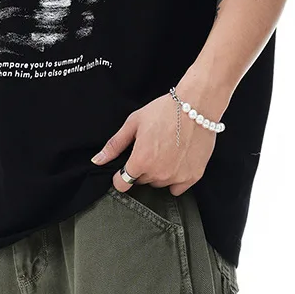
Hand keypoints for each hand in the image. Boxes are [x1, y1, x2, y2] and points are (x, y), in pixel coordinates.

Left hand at [91, 91, 219, 195]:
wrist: (197, 105)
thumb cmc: (164, 110)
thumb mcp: (134, 123)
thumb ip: (115, 145)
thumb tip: (97, 161)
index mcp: (140, 161)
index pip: (122, 184)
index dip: (121, 176)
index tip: (126, 168)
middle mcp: (157, 173)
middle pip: (142, 181)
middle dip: (143, 168)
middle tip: (153, 148)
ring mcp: (176, 177)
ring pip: (159, 184)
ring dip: (159, 173)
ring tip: (167, 151)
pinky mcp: (192, 177)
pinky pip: (177, 188)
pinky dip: (176, 179)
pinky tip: (178, 161)